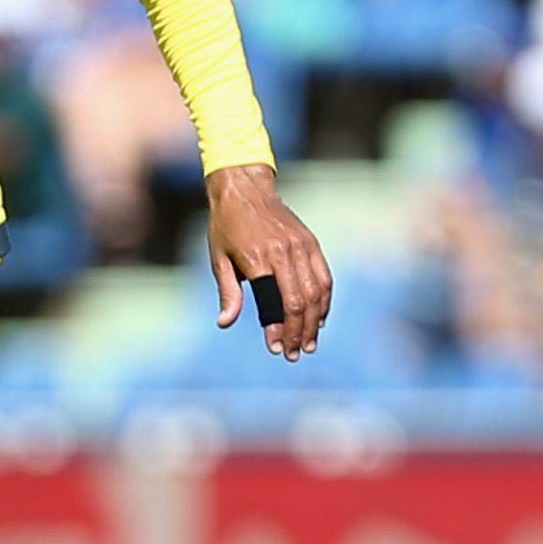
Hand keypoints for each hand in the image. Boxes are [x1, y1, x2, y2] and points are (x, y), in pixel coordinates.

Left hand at [206, 163, 330, 360]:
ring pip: (316, 292)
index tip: (276, 348)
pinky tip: (319, 318)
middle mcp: (284, 253)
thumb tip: (225, 323)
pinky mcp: (311, 243)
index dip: (279, 329)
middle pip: (300, 302)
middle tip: (294, 353)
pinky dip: (324, 300)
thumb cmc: (226, 226)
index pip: (276, 304)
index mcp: (258, 259)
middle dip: (299, 332)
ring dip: (315, 321)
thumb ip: (228, 292)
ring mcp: (301, 247)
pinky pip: (324, 276)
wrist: (245, 190)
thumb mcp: (219, 259)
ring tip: (309, 343)